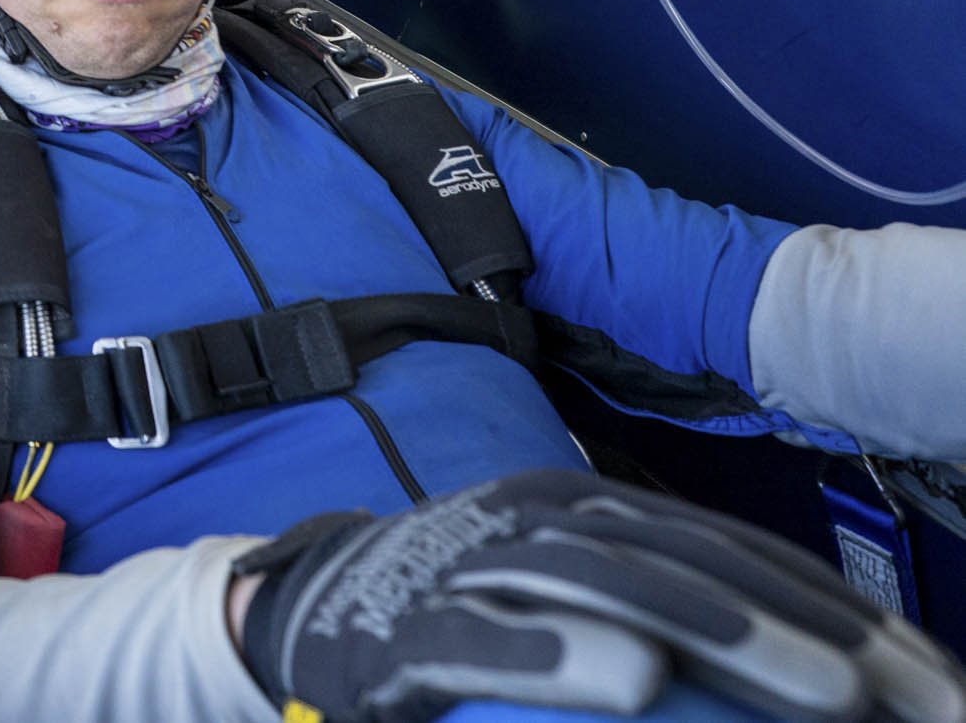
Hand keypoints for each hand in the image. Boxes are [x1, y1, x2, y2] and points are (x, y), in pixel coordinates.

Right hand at [236, 469, 964, 722]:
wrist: (302, 609)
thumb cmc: (462, 620)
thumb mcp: (567, 605)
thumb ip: (663, 621)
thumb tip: (813, 678)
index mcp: (585, 508)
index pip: (736, 551)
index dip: (840, 609)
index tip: (936, 683)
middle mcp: (537, 517)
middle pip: (695, 563)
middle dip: (816, 629)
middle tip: (912, 698)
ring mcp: (473, 563)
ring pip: (611, 586)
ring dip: (725, 634)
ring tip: (828, 695)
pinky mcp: (409, 626)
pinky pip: (491, 643)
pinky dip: (560, 658)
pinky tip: (635, 685)